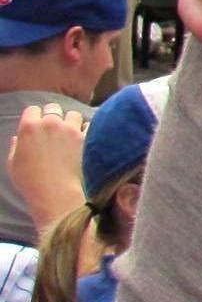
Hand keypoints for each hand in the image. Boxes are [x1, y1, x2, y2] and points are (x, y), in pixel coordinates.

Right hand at [7, 102, 88, 236]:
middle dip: (52, 116)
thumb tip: (18, 137)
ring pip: (72, 114)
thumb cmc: (30, 181)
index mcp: (29, 127)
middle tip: (53, 129)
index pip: (33, 110)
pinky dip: (86, 130)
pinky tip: (83, 139)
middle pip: (53, 108)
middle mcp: (50, 123)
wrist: (55, 192)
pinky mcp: (85, 136)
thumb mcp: (13, 164)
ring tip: (69, 134)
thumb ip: (16, 146)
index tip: (36, 125)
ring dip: (71, 122)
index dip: (34, 117)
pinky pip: (88, 125)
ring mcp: (70, 128)